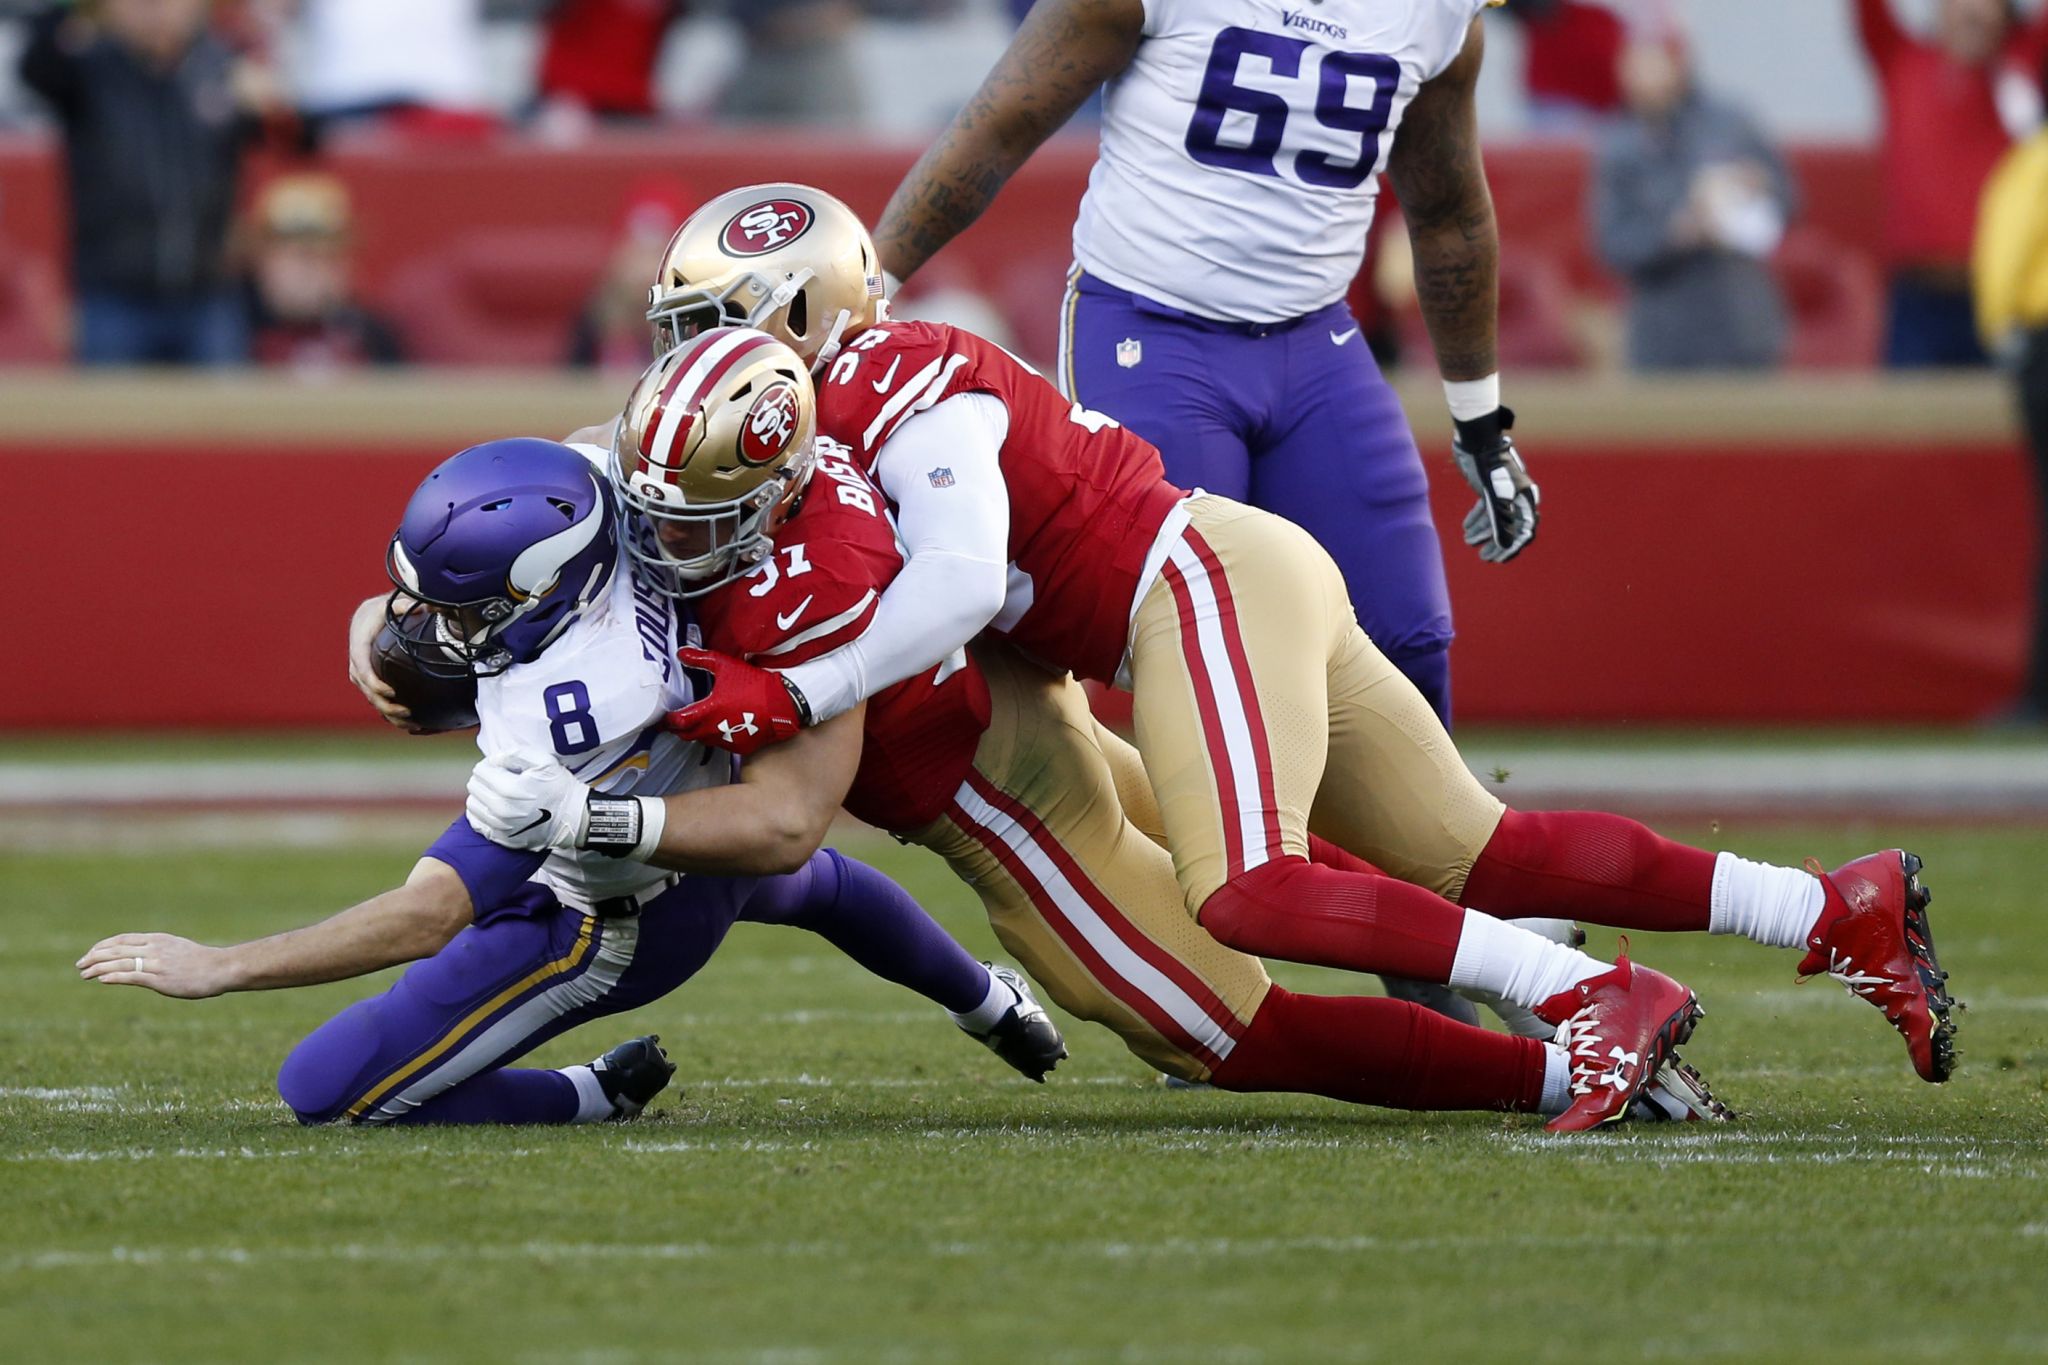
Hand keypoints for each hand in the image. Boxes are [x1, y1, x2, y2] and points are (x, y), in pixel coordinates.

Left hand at [77, 933, 236, 999]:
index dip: (103, 946)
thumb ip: (160, 951)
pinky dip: (114, 976)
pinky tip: (101, 979)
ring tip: (83, 974)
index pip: (122, 939)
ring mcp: (157, 963)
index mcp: (158, 939)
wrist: (222, 968)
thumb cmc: (203, 961)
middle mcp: (154, 948)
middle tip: (79, 965)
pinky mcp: (160, 978)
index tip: (91, 953)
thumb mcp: (178, 949)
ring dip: (98, 968)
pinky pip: (132, 976)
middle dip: (94, 956)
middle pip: (116, 950)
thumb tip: (145, 958)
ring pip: (120, 963)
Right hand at [347, 593, 415, 729]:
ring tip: (413, 724)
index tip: (391, 692)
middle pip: (367, 690)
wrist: (368, 617)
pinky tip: (411, 724)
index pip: (362, 668)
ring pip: (372, 700)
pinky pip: (378, 701)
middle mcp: (357, 664)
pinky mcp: (369, 683)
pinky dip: (391, 714)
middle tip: (407, 713)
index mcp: (360, 646)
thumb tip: (425, 606)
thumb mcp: (391, 605)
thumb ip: (404, 605)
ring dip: (390, 714)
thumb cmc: (382, 611)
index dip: (374, 683)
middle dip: (385, 705)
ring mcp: (362, 676)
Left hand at [465, 752, 590, 851]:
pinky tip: (494, 809)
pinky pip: (477, 823)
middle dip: (485, 779)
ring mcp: (500, 826)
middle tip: (501, 780)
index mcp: (510, 789)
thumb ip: (516, 754)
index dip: (491, 765)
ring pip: (473, 804)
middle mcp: (501, 809)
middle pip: (474, 786)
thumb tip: (496, 759)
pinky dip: (481, 813)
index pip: (481, 770)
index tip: (504, 767)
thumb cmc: (559, 789)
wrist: (573, 819)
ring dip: (482, 796)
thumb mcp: (544, 762)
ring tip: (499, 794)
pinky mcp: (501, 838)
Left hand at [664, 647, 804, 756]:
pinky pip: (720, 745)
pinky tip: (719, 727)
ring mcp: (728, 741)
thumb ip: (701, 659)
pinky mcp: (740, 747)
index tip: (665, 717)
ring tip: (697, 722)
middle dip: (679, 728)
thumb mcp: (726, 666)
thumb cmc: (755, 684)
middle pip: (687, 735)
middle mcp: (714, 730)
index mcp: (708, 711)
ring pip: (703, 740)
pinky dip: (715, 737)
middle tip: (676, 721)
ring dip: (697, 733)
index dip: (668, 720)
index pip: (678, 722)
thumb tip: (681, 653)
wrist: (784, 703)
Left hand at [1452, 407, 1539, 563]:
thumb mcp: (1493, 497)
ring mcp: (1504, 490)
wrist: (1475, 439)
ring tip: (1468, 541)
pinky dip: (1477, 518)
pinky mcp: (1490, 486)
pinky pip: (1487, 507)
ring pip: (1496, 517)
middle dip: (1496, 542)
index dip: (1511, 547)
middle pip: (1510, 526)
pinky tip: (1466, 528)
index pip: (1524, 531)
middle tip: (1483, 557)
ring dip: (1483, 531)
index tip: (1498, 560)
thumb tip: (1504, 545)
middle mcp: (1518, 495)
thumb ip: (1499, 521)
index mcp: (1525, 498)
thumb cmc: (1486, 466)